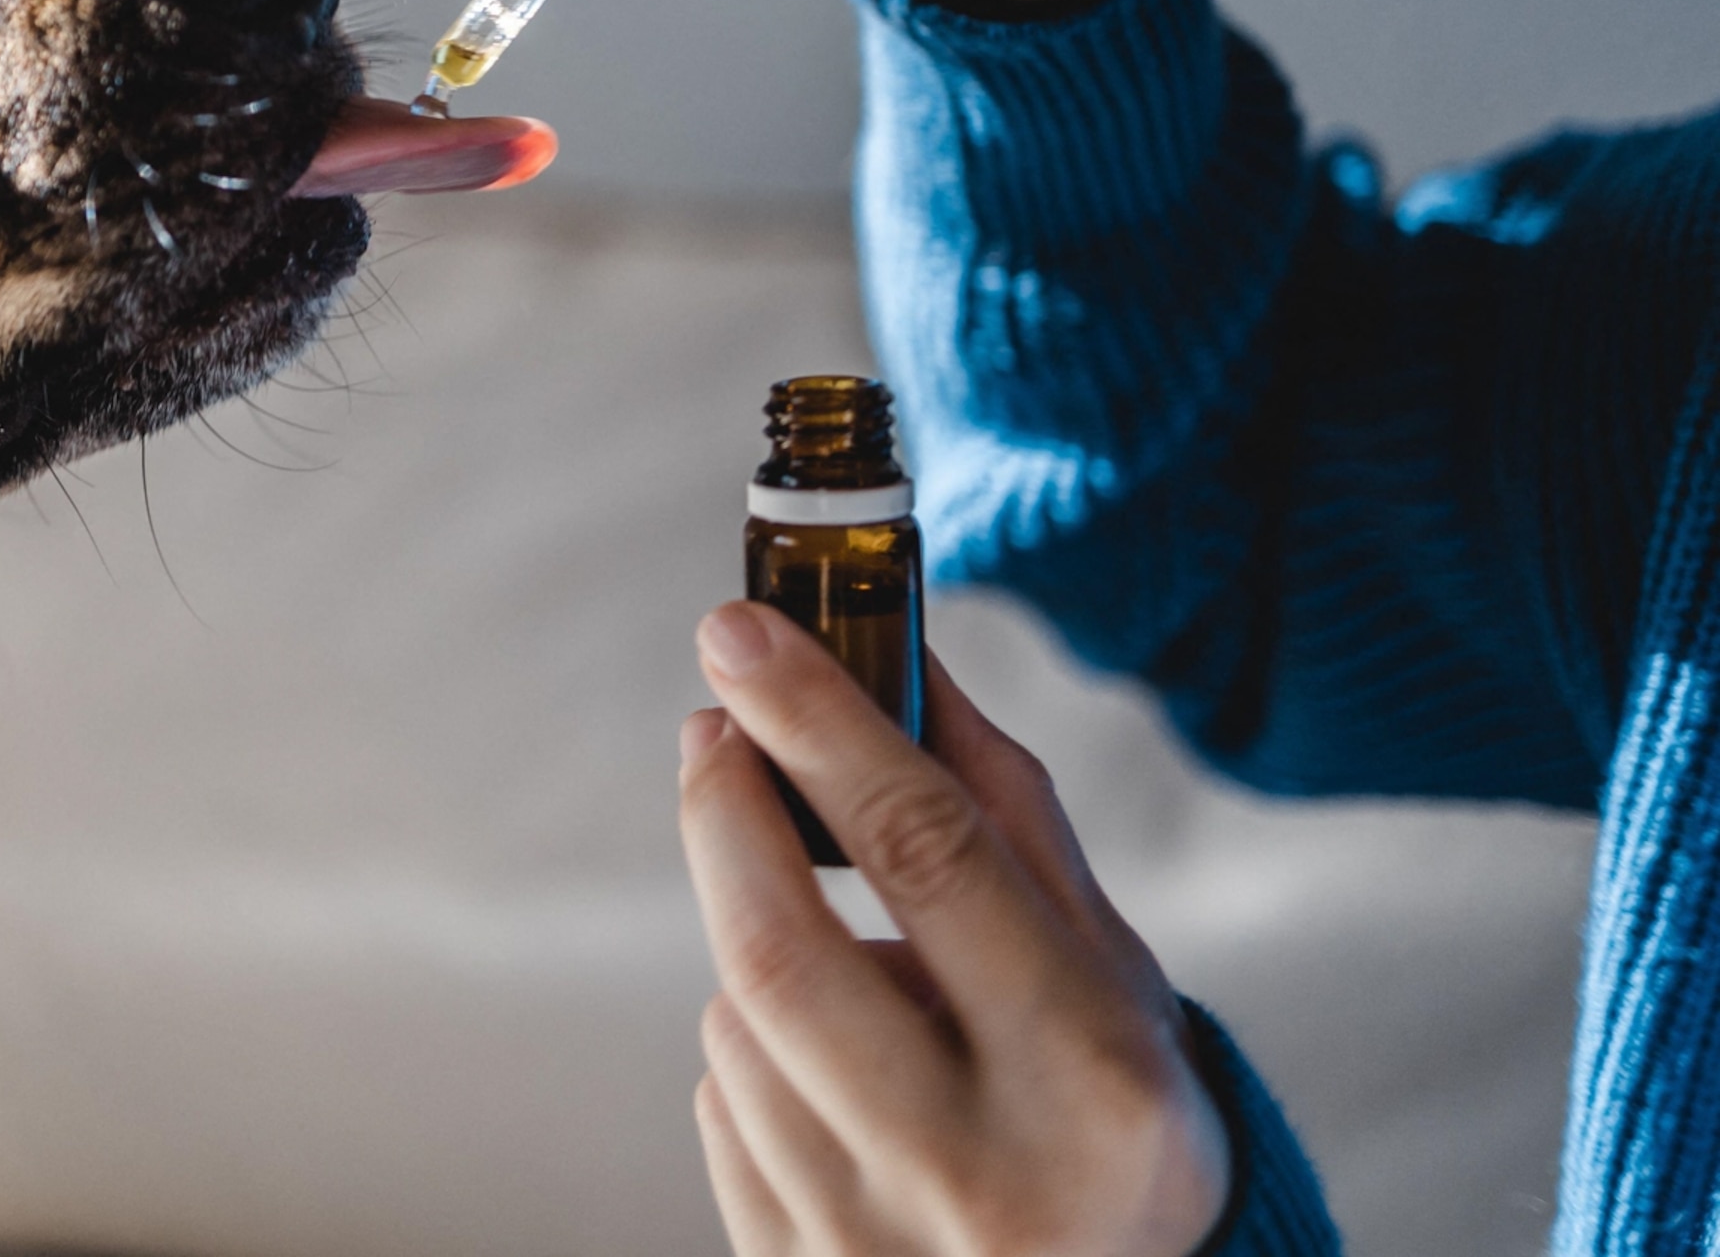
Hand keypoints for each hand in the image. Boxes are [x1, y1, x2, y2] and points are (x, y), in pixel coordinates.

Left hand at [678, 602, 1228, 1255]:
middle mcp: (972, 1170)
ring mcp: (869, 1240)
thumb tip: (903, 657)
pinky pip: (723, 1105)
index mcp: (1088, 1081)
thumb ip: (1007, 818)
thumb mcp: (1111, 976)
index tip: (742, 630)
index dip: (821, 724)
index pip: (926, 856)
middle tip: (713, 725)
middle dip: (722, 808)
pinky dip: (759, 1054)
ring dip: (763, 952)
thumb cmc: (1112, 1122)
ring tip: (854, 975)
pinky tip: (840, 1082)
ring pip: (738, 1023)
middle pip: (778, 946)